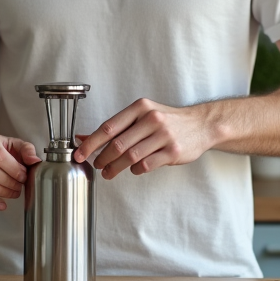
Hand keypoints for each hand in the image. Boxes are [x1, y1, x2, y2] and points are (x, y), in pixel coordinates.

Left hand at [73, 98, 216, 179]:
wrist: (200, 125)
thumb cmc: (166, 121)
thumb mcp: (141, 116)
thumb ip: (115, 127)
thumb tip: (83, 137)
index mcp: (140, 108)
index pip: (109, 127)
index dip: (91, 143)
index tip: (79, 154)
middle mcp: (151, 119)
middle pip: (118, 144)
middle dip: (102, 158)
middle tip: (97, 165)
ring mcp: (163, 135)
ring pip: (130, 157)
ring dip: (115, 168)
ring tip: (108, 172)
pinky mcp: (173, 151)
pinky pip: (146, 165)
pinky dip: (135, 170)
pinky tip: (133, 169)